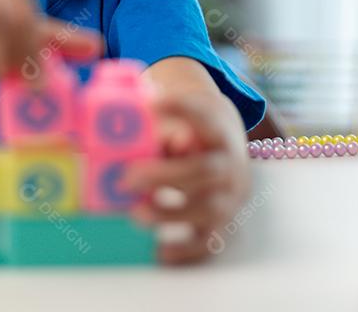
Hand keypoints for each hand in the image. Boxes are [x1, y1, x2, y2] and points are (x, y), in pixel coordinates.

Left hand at [124, 91, 251, 263]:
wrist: (227, 148)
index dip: (181, 109)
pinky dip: (185, 250)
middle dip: (166, 176)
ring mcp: (229, 196)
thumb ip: (163, 130)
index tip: (152, 104)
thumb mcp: (182, 120)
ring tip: (135, 213)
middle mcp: (230, 164)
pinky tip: (159, 252)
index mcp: (218, 131)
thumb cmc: (193, 133)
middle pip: (206, 170)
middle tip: (127, 178)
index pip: (204, 117)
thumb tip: (141, 134)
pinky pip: (208, 241)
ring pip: (209, 208)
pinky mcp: (222, 224)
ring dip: (171, 213)